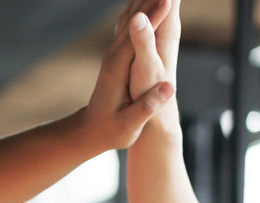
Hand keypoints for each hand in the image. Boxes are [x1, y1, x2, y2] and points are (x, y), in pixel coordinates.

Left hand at [78, 11, 174, 151]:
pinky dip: (141, 8)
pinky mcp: (117, 53)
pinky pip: (130, 24)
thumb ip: (146, 107)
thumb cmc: (111, 131)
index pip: (138, 38)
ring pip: (130, 17)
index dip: (153, 19)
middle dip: (152, 0)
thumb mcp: (128, 125)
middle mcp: (114, 55)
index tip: (169, 2)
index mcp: (118, 69)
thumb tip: (168, 88)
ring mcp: (114, 52)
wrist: (90, 130)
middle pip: (134, 20)